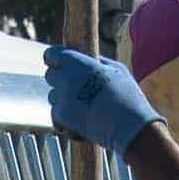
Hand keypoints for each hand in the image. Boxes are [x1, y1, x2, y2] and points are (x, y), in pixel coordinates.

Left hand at [41, 45, 157, 151]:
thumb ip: (99, 62)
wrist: (128, 126)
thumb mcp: (117, 70)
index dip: (56, 60)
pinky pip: (55, 114)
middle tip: (76, 89)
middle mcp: (66, 77)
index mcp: (79, 62)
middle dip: (60, 80)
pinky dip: (64, 118)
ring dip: (63, 100)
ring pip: (53, 96)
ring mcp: (62, 97)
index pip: (52, 54)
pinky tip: (80, 120)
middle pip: (50, 75)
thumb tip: (91, 60)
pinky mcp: (61, 116)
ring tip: (83, 107)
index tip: (62, 65)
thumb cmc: (127, 96)